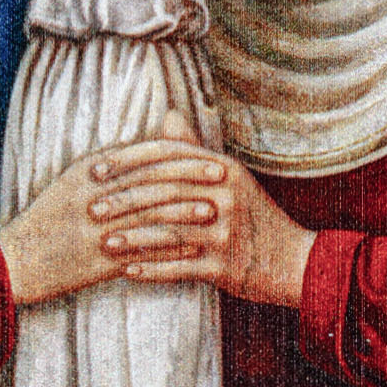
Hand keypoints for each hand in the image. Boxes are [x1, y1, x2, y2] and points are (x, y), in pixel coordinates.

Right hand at [0, 131, 225, 305]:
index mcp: (90, 170)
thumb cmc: (48, 219)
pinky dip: (170, 248)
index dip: (180, 154)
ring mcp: (96, 228)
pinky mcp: (96, 260)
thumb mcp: (73, 182)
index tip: (210, 155)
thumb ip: (111, 166)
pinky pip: (141, 251)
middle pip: (152, 181)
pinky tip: (193, 248)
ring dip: (186, 211)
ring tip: (215, 210)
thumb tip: (150, 148)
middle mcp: (94, 194)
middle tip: (224, 176)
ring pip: (150, 215)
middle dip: (191, 177)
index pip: (144, 155)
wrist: (13, 261)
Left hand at [95, 111, 314, 307]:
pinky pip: (180, 267)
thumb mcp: (231, 177)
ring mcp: (226, 232)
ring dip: (132, 238)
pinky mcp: (225, 266)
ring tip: (103, 244)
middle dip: (123, 200)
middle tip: (91, 209)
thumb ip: (195, 150)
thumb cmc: (254, 216)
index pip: (167, 155)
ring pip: (168, 231)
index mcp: (223, 168)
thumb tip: (168, 115)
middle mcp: (225, 195)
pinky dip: (151, 270)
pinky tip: (127, 271)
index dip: (128, 161)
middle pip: (163, 192)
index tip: (96, 170)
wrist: (295, 261)